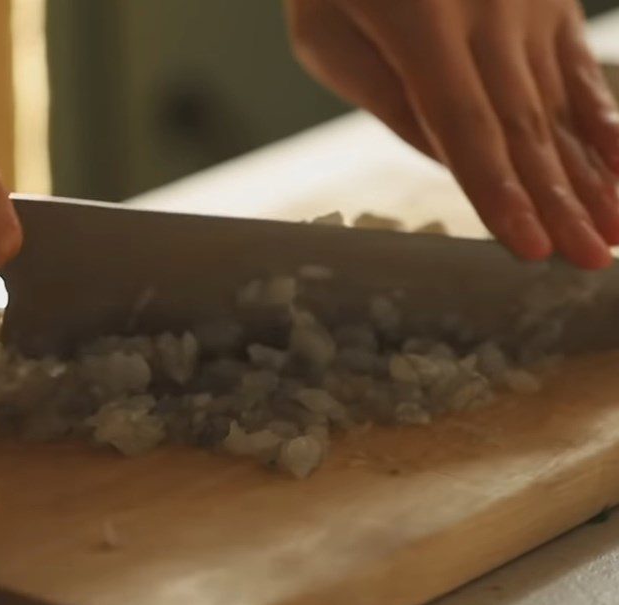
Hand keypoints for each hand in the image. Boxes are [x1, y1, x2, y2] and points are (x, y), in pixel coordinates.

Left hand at [287, 0, 618, 269]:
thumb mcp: (328, 36)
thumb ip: (390, 101)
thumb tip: (451, 163)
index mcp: (422, 24)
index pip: (466, 130)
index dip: (500, 194)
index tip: (530, 249)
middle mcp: (488, 10)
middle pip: (526, 127)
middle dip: (559, 202)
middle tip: (589, 263)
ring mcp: (528, 1)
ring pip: (560, 106)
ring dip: (590, 175)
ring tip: (612, 234)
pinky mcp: (549, 0)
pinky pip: (578, 70)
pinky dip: (603, 122)